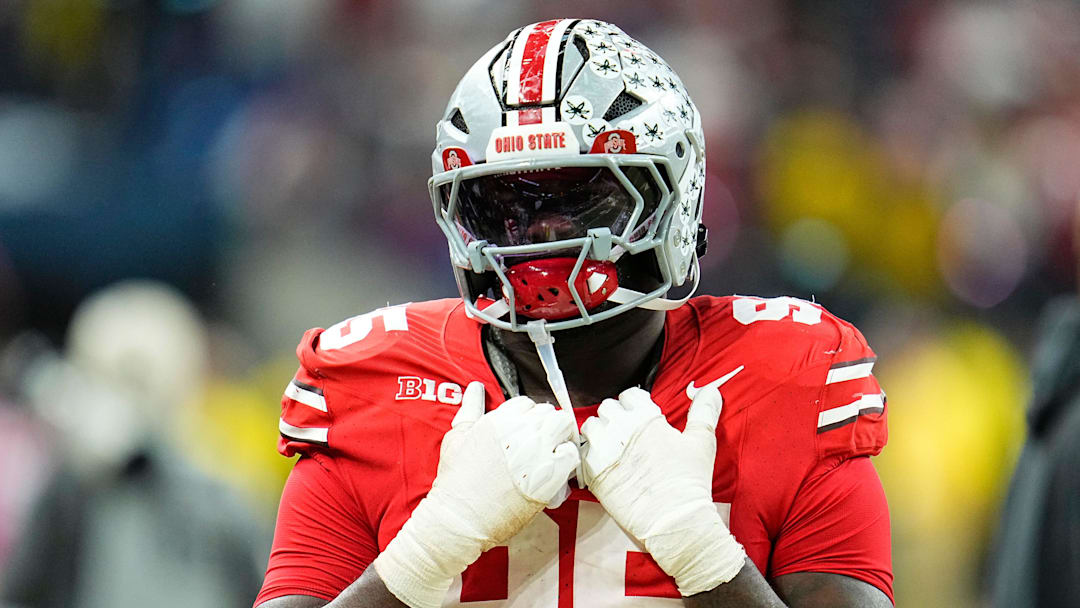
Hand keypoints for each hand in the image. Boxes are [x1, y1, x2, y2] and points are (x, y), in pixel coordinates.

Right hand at [373, 382, 578, 607]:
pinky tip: (556, 469)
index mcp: (498, 420)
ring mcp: (537, 452)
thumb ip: (470, 408)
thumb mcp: (456, 437)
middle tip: (541, 442)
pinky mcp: (549, 475)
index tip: (525, 431)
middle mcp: (520, 431)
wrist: (459, 519)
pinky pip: (571, 454)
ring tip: (552, 452)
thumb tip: (475, 388)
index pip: (526, 403)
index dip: (527, 417)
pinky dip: (567, 459)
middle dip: (546, 425)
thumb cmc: (455, 482)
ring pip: (564, 426)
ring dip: (561, 436)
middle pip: (548, 412)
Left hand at [581, 385, 745, 595]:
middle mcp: (620, 430)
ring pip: (590, 427)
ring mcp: (604, 451)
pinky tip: (604, 465)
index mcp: (645, 417)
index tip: (639, 416)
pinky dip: (590, 456)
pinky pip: (582, 453)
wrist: (674, 523)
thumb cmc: (689, 483)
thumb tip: (711, 391)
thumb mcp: (701, 441)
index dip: (634, 405)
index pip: (629, 395)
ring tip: (612, 447)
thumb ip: (703, 412)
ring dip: (599, 433)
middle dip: (616, 417)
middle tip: (626, 433)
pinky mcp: (593, 473)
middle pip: (607, 408)